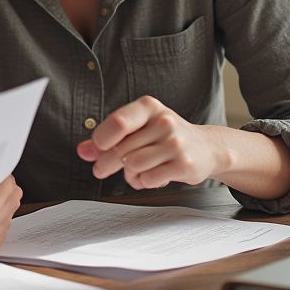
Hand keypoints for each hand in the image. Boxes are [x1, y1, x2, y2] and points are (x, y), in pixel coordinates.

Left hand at [76, 96, 223, 189]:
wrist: (206, 147)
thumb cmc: (164, 136)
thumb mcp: (138, 128)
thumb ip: (108, 137)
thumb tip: (83, 151)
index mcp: (149, 106)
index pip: (118, 123)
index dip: (101, 140)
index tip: (97, 148)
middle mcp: (164, 121)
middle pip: (121, 149)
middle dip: (107, 163)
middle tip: (101, 169)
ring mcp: (176, 143)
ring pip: (133, 165)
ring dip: (128, 174)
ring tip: (134, 171)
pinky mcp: (184, 165)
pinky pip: (148, 179)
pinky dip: (143, 182)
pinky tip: (151, 176)